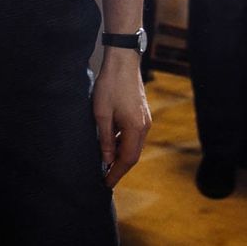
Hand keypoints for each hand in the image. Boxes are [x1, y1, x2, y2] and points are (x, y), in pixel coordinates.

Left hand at [93, 46, 150, 188]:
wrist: (123, 61)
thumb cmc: (110, 86)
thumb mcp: (102, 114)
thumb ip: (106, 139)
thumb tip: (107, 160)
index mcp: (135, 129)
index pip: (127, 160)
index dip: (116, 173)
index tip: (106, 184)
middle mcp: (144, 127)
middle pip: (133, 155)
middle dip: (119, 167)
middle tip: (105, 177)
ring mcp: (145, 120)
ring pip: (133, 145)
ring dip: (121, 155)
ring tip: (106, 163)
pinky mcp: (141, 114)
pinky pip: (133, 135)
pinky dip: (123, 143)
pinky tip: (111, 143)